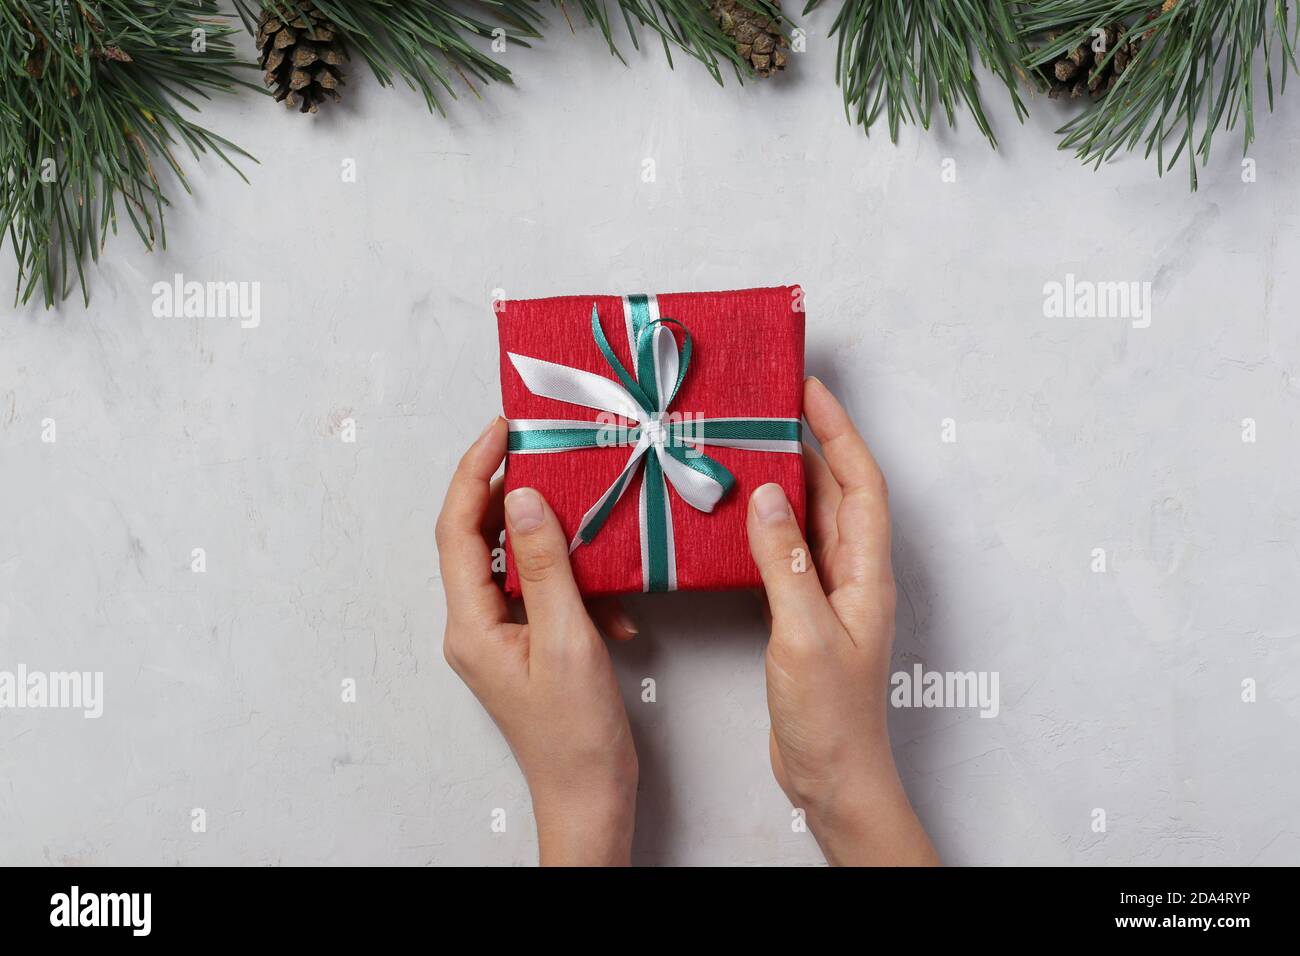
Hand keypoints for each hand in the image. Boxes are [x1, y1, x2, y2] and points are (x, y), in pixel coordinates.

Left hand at [436, 418, 637, 865]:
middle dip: (509, 493)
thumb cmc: (575, 733)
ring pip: (515, 562)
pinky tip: (612, 608)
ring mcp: (498, 635)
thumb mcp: (566, 639)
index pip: (457, 528)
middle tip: (546, 452)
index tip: (504, 429)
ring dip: (552, 542)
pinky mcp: (525, 644)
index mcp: (470, 623)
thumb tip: (520, 497)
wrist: (590, 796)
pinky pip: (541, 592)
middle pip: (478, 538)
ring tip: (589, 522)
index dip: (474, 472)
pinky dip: (576, 587)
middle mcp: (473, 624)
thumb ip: (544, 565)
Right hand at [746, 377, 937, 865]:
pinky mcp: (802, 614)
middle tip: (769, 408)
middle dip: (809, 444)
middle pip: (836, 493)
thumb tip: (766, 495)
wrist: (832, 775)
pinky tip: (738, 516)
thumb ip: (785, 563)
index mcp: (867, 574)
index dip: (840, 432)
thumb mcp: (805, 633)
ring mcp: (828, 594)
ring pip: (809, 520)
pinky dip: (766, 526)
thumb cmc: (831, 716)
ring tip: (748, 446)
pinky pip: (786, 552)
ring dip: (785, 482)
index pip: (861, 484)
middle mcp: (852, 575)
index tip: (809, 392)